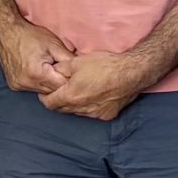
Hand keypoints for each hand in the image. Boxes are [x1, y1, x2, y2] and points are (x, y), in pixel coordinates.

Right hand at [0, 18, 75, 94]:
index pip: (61, 86)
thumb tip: (81, 71)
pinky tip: (40, 72)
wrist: (5, 31)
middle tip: (64, 71)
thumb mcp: (54, 44)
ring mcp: (18, 85)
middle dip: (60, 83)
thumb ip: (68, 60)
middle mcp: (26, 83)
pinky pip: (32, 88)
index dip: (69, 79)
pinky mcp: (14, 85)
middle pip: (52, 92)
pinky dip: (39, 83)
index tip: (73, 73)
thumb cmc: (29, 35)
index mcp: (37, 74)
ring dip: (49, 84)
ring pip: (42, 92)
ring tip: (51, 70)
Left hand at [39, 49, 155, 121]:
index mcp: (71, 96)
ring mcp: (95, 114)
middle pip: (62, 109)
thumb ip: (60, 69)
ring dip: (73, 104)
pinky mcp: (107, 115)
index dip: (45, 97)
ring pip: (76, 112)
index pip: (49, 104)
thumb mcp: (76, 62)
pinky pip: (91, 113)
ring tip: (78, 92)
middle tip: (60, 90)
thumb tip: (51, 72)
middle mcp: (81, 109)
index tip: (46, 91)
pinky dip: (88, 107)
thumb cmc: (104, 65)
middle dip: (58, 101)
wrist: (132, 72)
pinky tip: (93, 96)